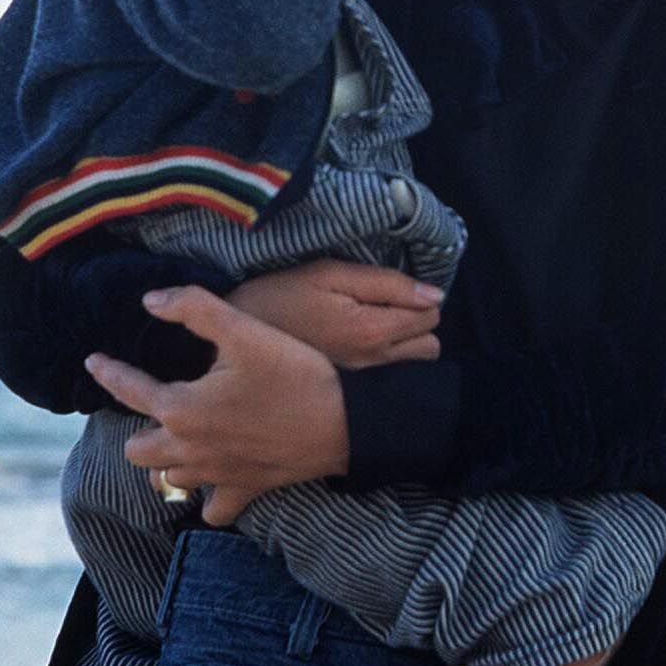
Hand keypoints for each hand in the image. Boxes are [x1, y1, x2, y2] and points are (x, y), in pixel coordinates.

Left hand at [86, 286, 349, 526]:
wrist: (343, 421)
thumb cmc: (293, 372)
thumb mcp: (244, 329)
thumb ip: (193, 309)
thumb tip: (150, 300)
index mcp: (182, 409)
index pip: (128, 390)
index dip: (108, 372)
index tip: (93, 361)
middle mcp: (189, 449)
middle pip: (137, 450)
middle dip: (138, 429)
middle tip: (154, 408)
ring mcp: (215, 476)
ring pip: (167, 481)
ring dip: (165, 463)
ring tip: (176, 442)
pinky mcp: (244, 491)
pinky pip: (211, 509)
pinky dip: (206, 499)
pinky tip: (212, 482)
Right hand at [231, 258, 443, 366]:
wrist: (231, 337)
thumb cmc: (278, 296)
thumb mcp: (329, 273)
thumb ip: (386, 283)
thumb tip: (434, 294)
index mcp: (371, 331)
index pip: (431, 317)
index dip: (420, 298)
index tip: (396, 290)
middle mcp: (372, 364)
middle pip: (430, 347)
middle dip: (420, 325)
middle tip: (390, 307)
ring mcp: (360, 383)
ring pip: (413, 367)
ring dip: (407, 346)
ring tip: (378, 325)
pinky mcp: (347, 392)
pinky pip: (389, 380)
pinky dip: (387, 363)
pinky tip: (363, 346)